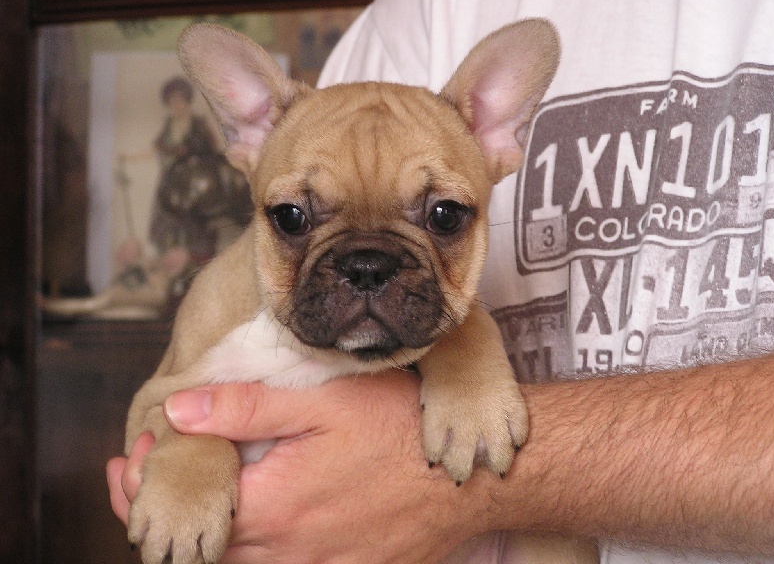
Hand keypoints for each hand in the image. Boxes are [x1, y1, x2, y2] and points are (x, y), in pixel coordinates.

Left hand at [108, 369, 502, 562]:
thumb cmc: (399, 430)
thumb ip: (246, 406)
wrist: (468, 480)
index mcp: (275, 505)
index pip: (186, 509)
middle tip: (139, 479)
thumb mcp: (325, 401)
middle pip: (203, 549)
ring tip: (187, 502)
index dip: (145, 487)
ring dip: (204, 537)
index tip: (128, 460)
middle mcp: (289, 551)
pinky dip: (251, 553)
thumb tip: (176, 411)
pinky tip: (252, 525)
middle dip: (163, 514)